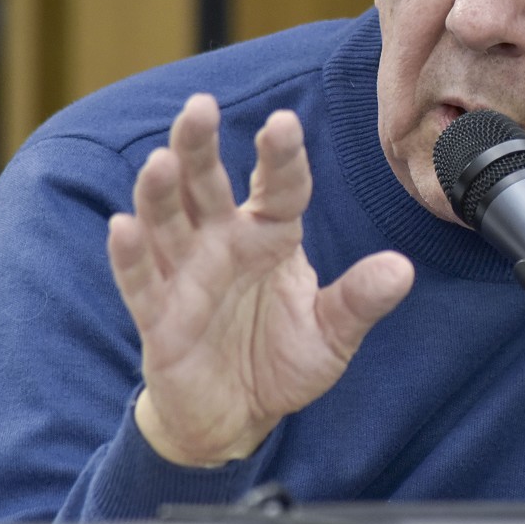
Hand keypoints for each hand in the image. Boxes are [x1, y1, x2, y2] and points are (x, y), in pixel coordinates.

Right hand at [107, 93, 413, 466]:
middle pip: (207, 185)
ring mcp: (187, 275)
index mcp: (269, 235)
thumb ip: (359, 300)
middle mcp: (223, 243)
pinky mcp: (159, 316)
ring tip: (160, 161)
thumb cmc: (281, 360)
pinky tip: (122, 227)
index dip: (280, 157)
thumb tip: (402, 270)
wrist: (237, 417)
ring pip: (167, 222)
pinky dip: (131, 255)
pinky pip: (141, 281)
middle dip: (200, 145)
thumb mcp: (332, 334)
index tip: (283, 123)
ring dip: (160, 192)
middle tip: (200, 106)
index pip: (278, 187)